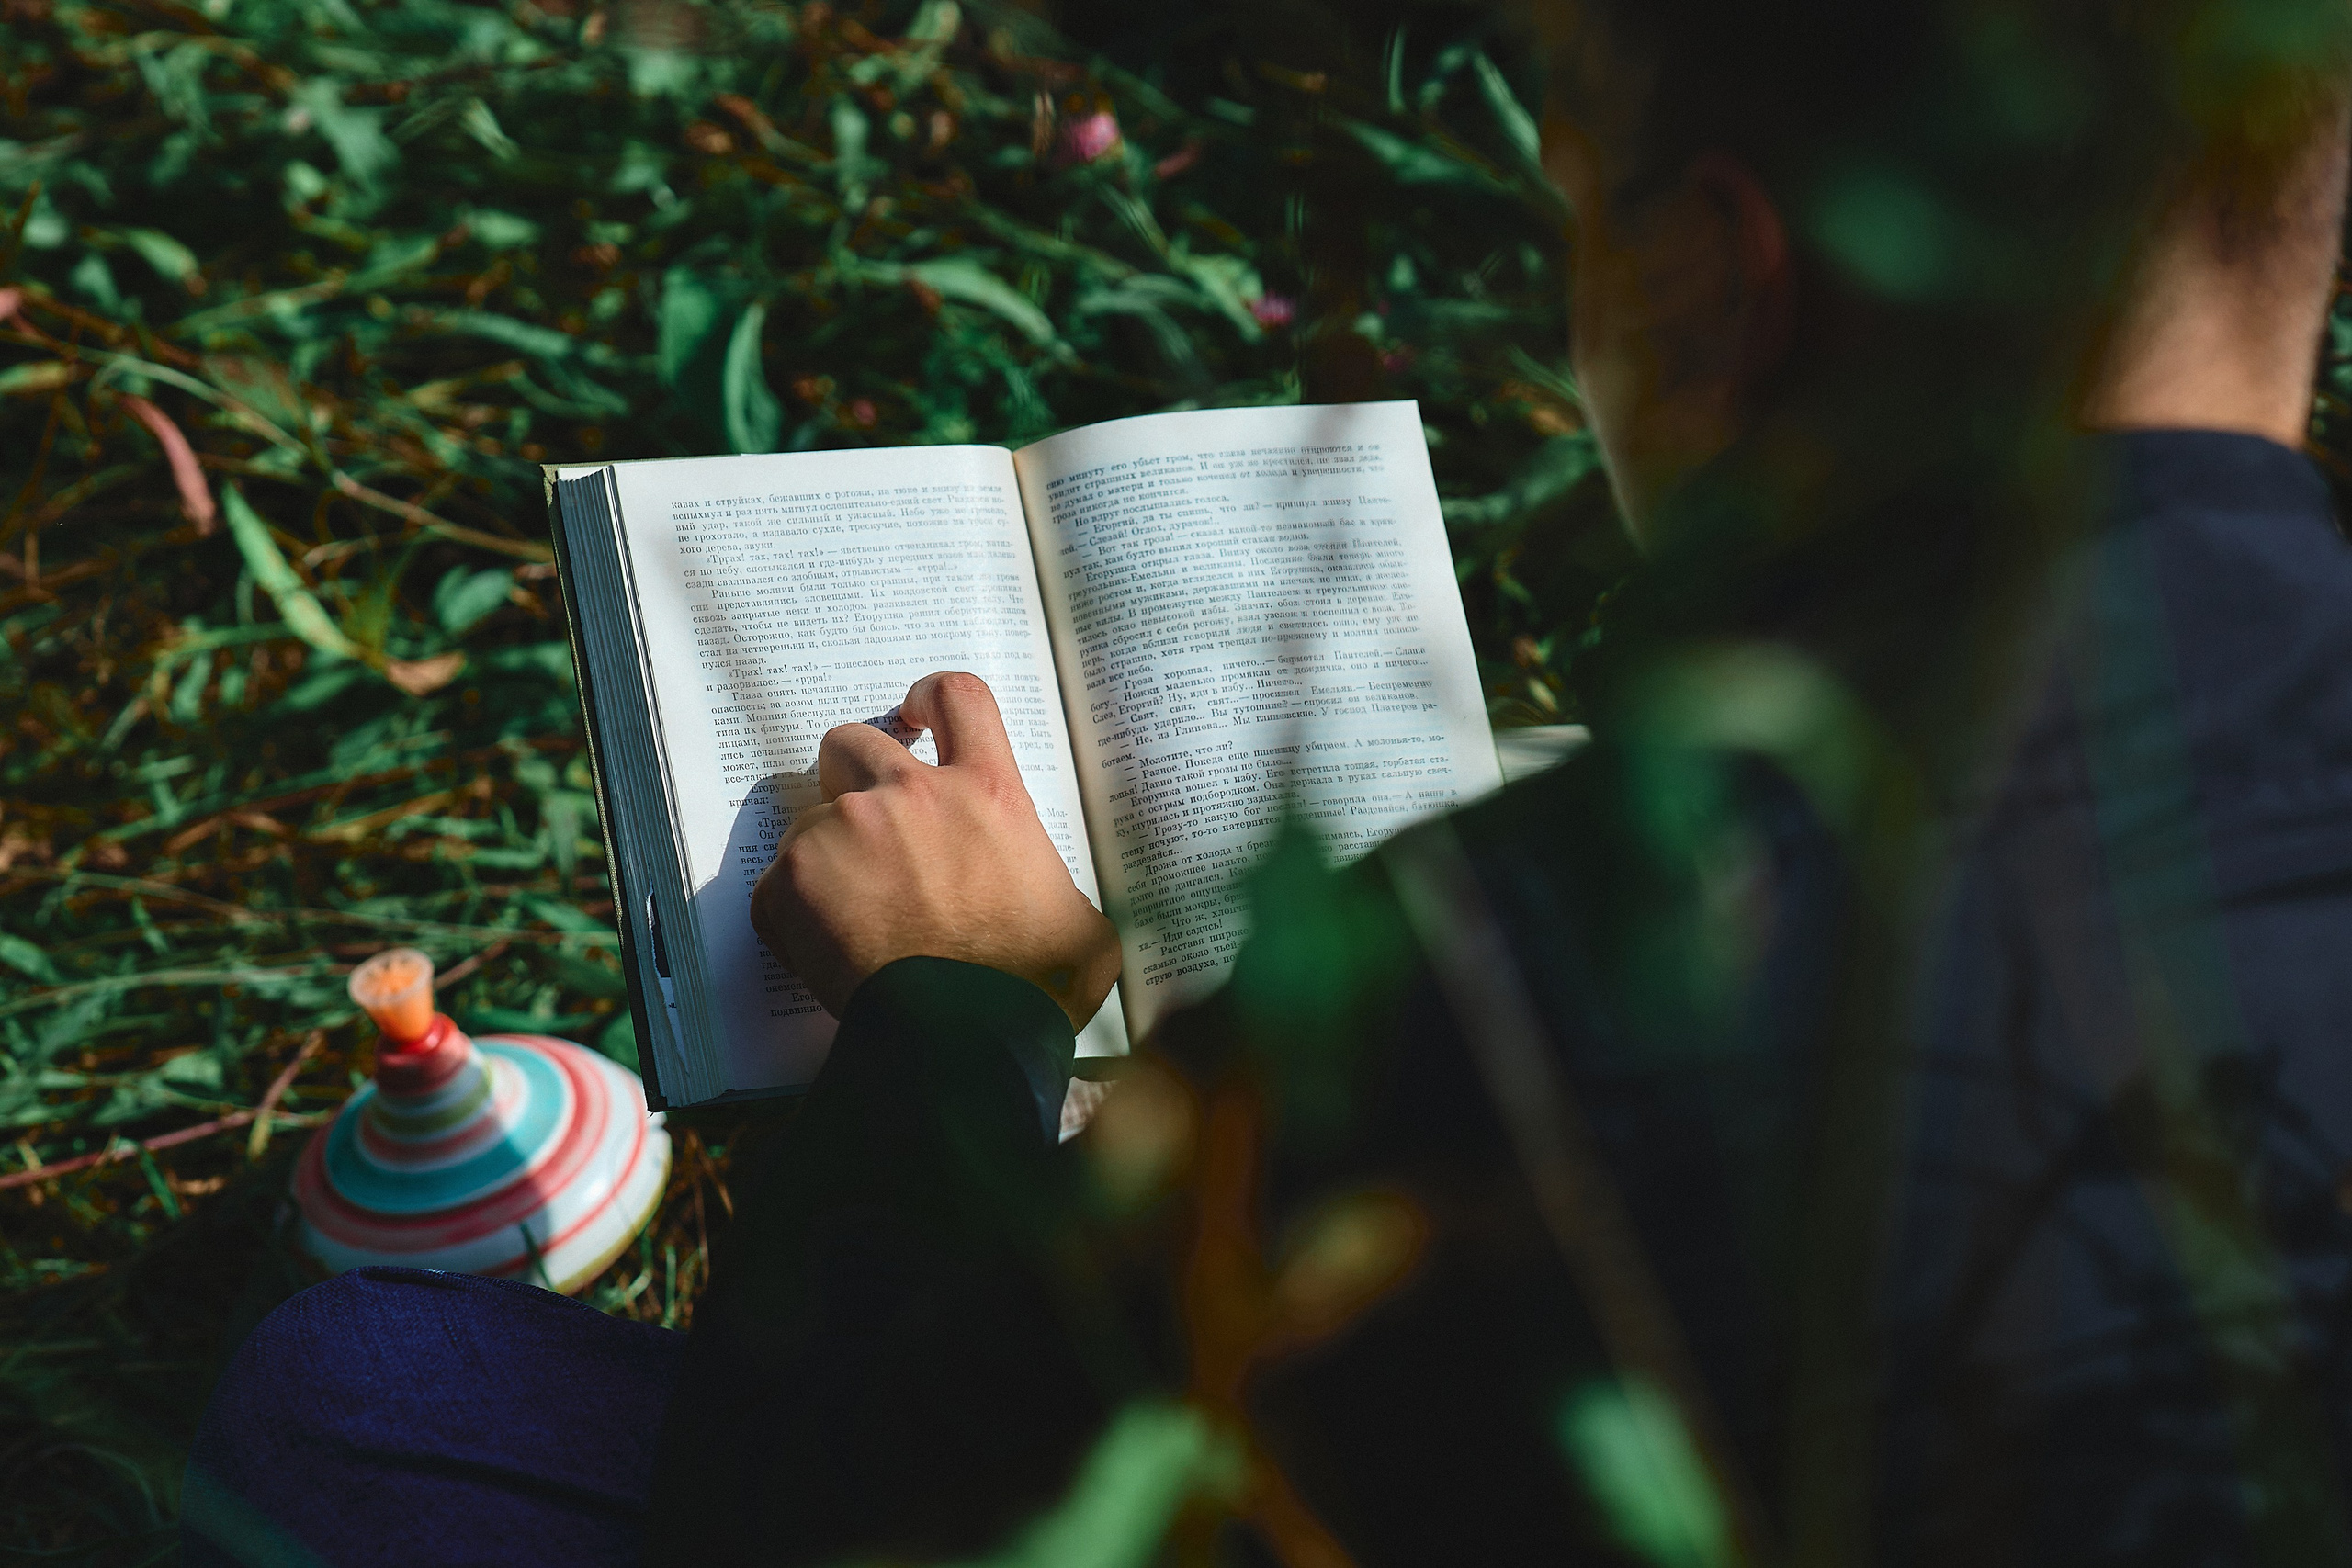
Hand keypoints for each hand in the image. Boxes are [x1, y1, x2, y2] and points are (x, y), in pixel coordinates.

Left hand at [750, 672, 1121, 1031]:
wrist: (964, 1040)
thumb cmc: (1032, 989)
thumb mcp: (1082, 924)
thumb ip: (1056, 891)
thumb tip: (1057, 908)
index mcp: (989, 794)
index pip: (960, 698)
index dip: (931, 697)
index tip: (916, 715)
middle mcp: (911, 795)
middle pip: (852, 742)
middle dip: (851, 776)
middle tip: (867, 830)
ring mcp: (845, 832)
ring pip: (810, 820)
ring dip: (826, 857)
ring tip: (852, 921)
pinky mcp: (794, 881)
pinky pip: (777, 884)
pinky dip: (794, 915)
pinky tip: (828, 954)